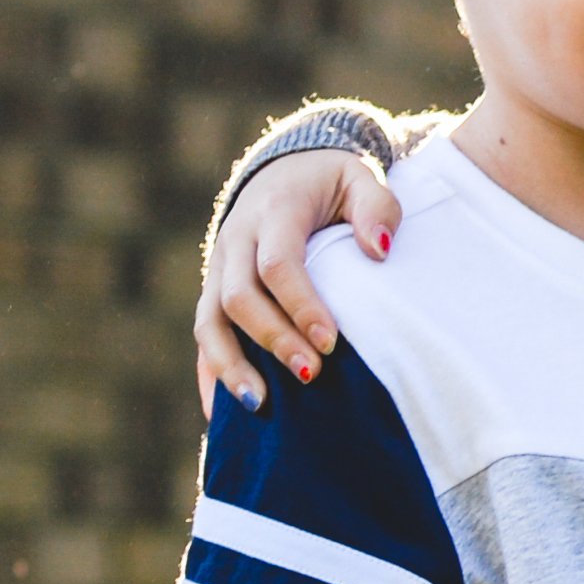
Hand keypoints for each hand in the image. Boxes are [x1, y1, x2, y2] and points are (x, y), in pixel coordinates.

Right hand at [197, 150, 402, 412]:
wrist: (284, 168)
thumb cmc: (332, 183)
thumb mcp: (361, 177)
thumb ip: (377, 208)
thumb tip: (380, 252)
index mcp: (274, 211)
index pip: (277, 265)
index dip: (301, 306)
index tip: (331, 341)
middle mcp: (237, 240)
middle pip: (239, 297)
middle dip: (273, 341)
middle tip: (312, 376)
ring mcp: (219, 267)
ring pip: (208, 321)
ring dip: (230, 366)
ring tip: (260, 405)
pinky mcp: (214, 290)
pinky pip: (203, 335)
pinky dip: (210, 373)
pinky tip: (222, 415)